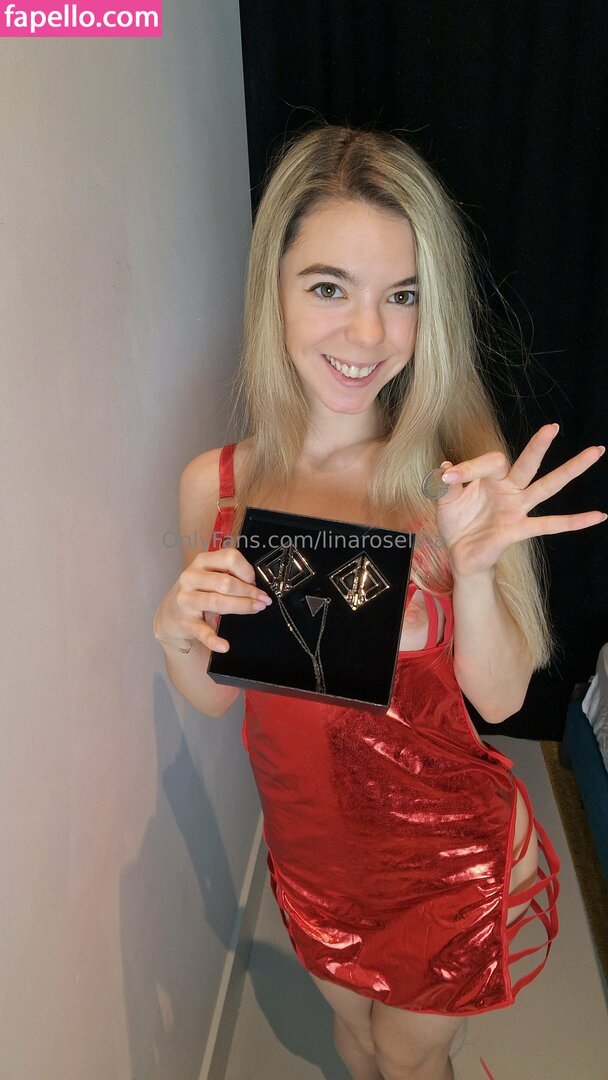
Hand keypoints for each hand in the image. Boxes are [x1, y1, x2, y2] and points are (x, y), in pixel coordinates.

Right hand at [155, 547, 272, 651]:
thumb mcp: (210, 575)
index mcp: (202, 561)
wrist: (171, 613)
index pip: (229, 558)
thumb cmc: (197, 591)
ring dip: (242, 606)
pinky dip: (214, 640)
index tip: (254, 581)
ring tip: (256, 609)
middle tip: (263, 599)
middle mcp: (191, 577)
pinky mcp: (185, 621)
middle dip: (249, 592)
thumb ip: (229, 574)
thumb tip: (255, 586)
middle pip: (225, 583)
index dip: (246, 570)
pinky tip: (224, 645)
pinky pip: (201, 631)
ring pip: (217, 602)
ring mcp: (186, 599)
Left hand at [433, 424, 606, 577]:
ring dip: (571, 470)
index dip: (468, 468)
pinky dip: (575, 521)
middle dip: (539, 445)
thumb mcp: (445, 502)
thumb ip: (445, 486)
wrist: (459, 554)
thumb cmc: (456, 523)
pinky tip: (599, 515)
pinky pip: (550, 525)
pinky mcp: (519, 530)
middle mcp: (509, 489)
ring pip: (547, 486)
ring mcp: (518, 509)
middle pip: (528, 463)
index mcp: (492, 478)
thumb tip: (445, 468)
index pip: (490, 462)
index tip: (447, 479)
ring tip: (595, 452)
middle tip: (553, 426)